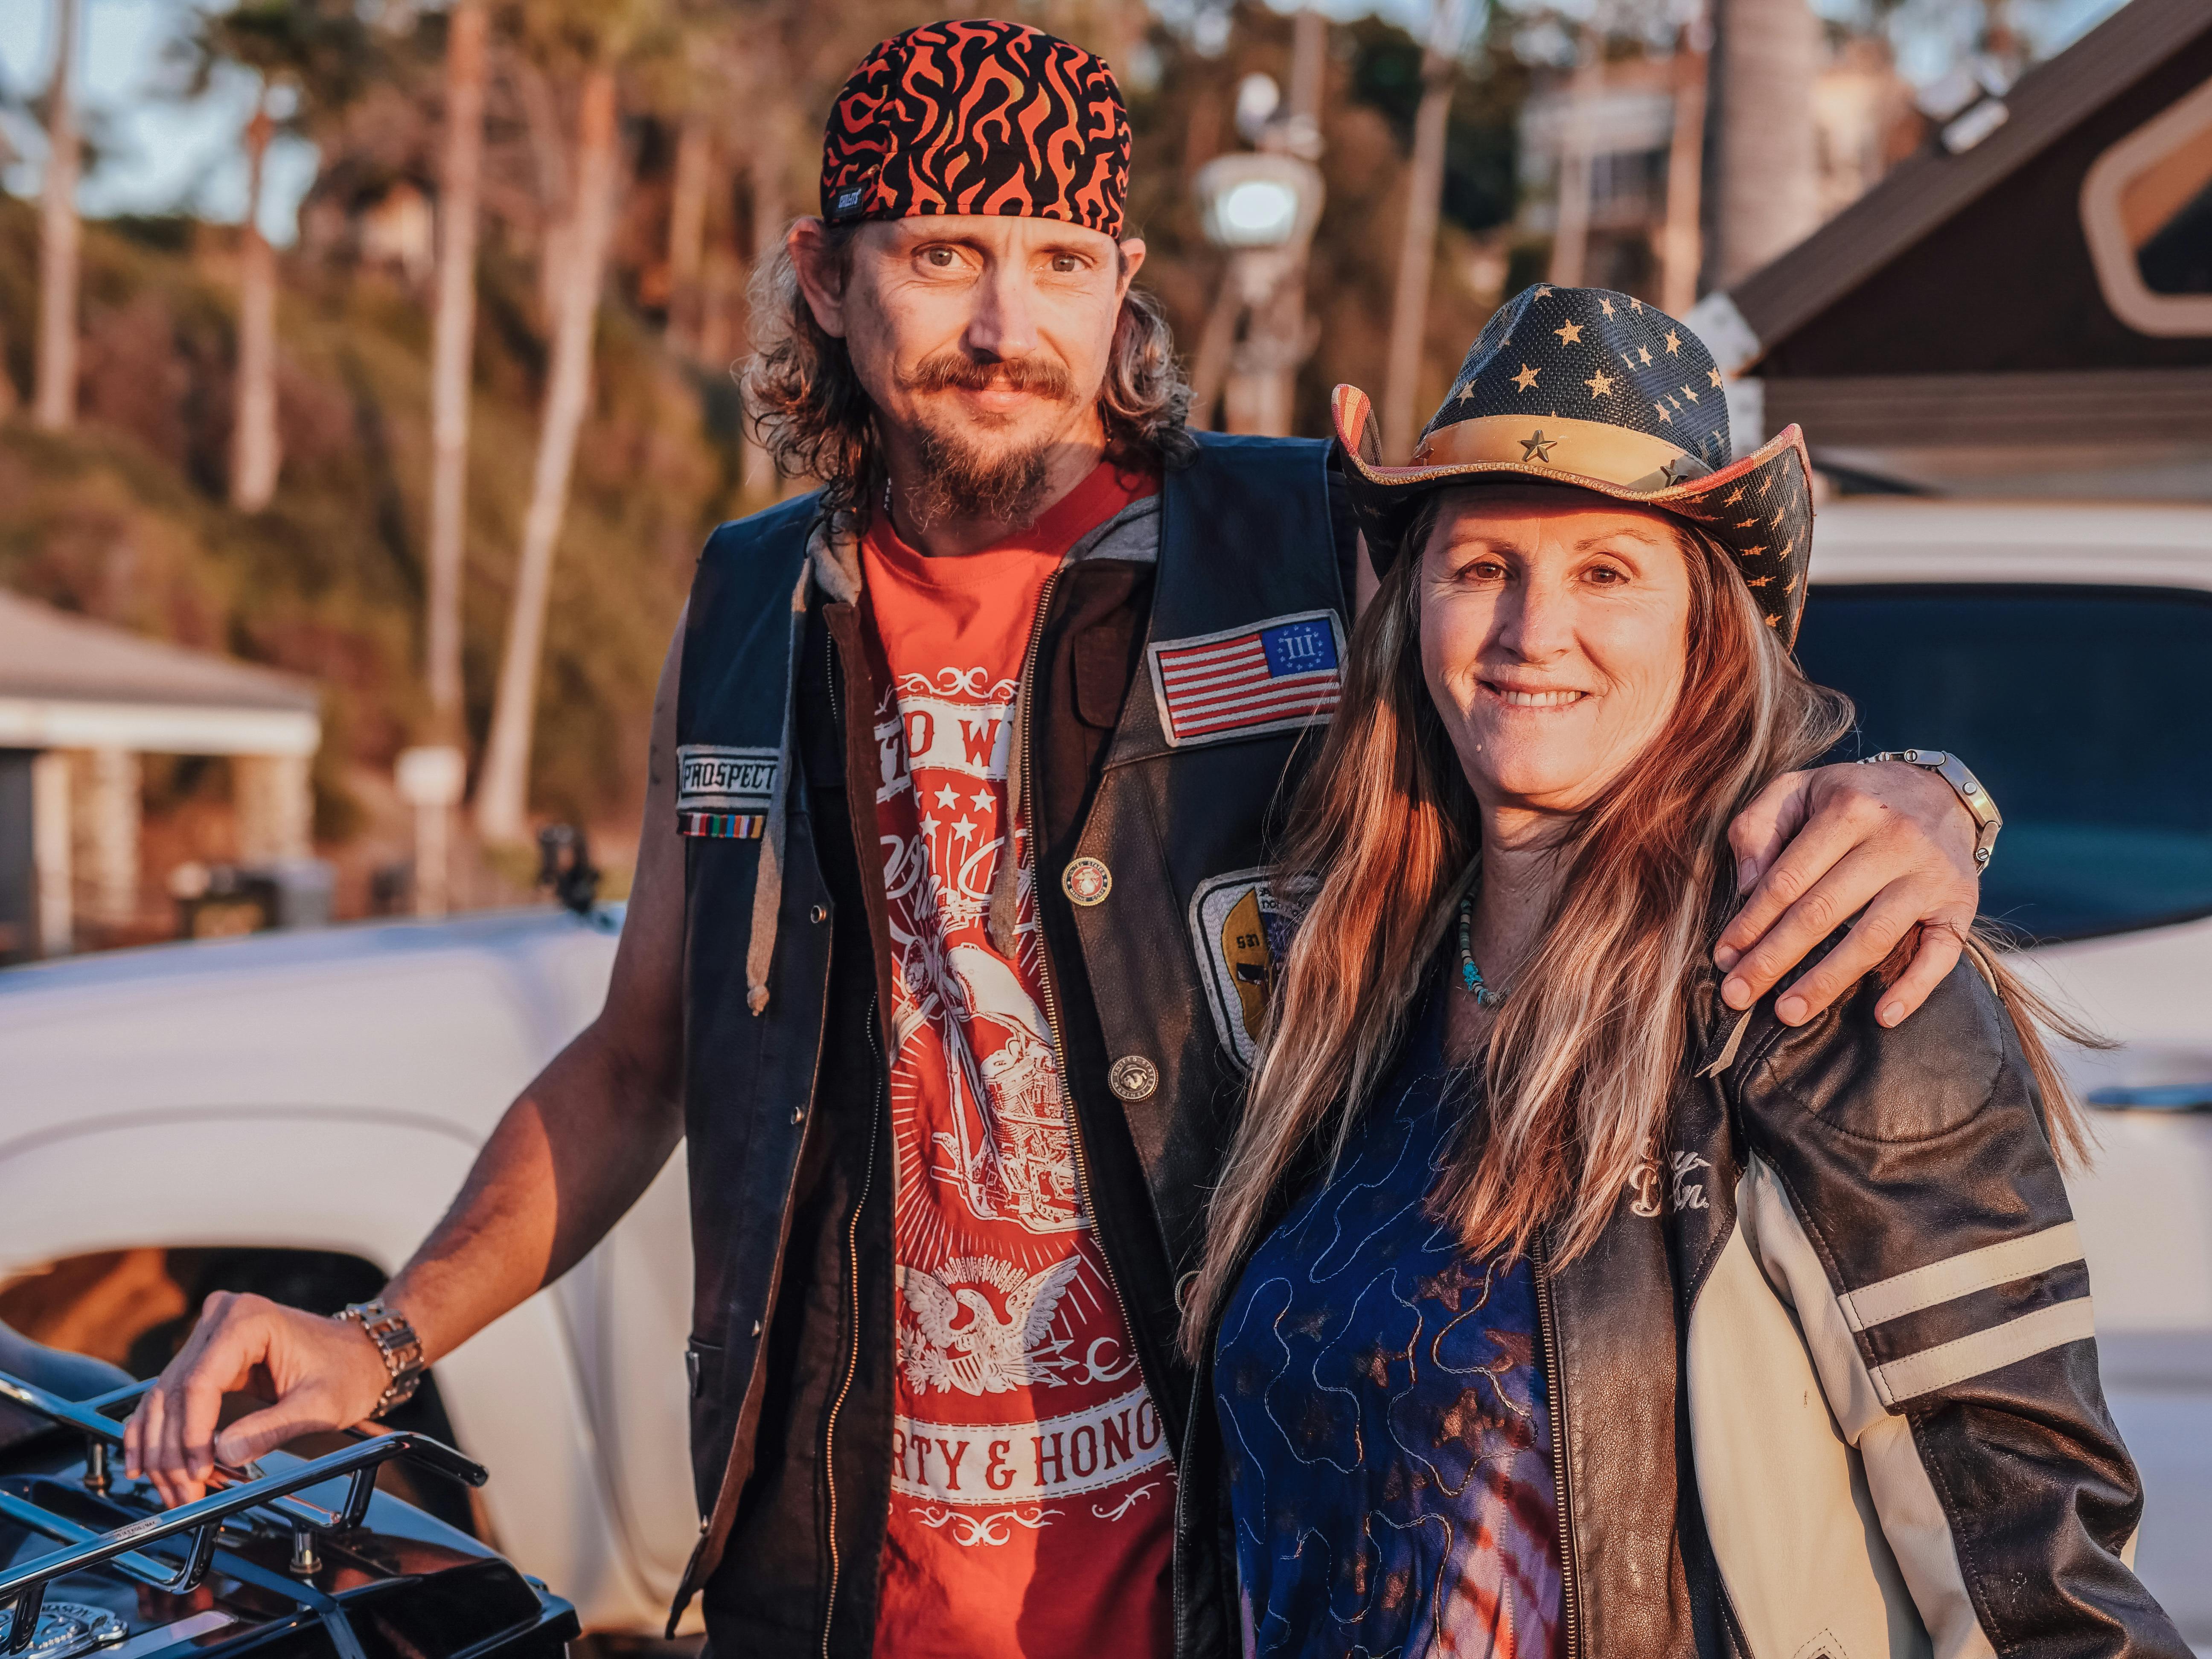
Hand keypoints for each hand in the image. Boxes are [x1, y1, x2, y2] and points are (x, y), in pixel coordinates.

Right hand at [122, 1292, 392, 1507]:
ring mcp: (208, 1335)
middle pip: (175, 1393)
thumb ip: (272, 1428)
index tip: (197, 1474)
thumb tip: (222, 1455)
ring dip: (161, 1451)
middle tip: (181, 1497)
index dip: (190, 1435)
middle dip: (173, 1452)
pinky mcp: (205, 1356)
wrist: (362, 1353)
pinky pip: (169, 1398)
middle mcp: (220, 1318)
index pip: (200, 1382)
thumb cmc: (349, 1371)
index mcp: (248, 1319)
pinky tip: (146, 1466)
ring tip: (172, 1492)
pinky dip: (157, 1434)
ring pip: (164, 1399)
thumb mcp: (322, 1404)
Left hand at [1715, 760, 1979, 1027]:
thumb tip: (1746, 885)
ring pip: (1872, 938)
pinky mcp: (1962, 903)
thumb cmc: (1853, 799)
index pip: (1787, 879)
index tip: (1725, 958)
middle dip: (1774, 959)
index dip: (1751, 922)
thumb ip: (1758, 826)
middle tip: (1739, 996)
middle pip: (1822, 912)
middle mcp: (1894, 840)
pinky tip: (1882, 1018)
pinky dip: (1914, 988)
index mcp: (1847, 809)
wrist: (1942, 792)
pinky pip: (1941, 953)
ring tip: (1788, 1013)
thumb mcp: (1799, 789)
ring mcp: (1930, 875)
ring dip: (1827, 982)